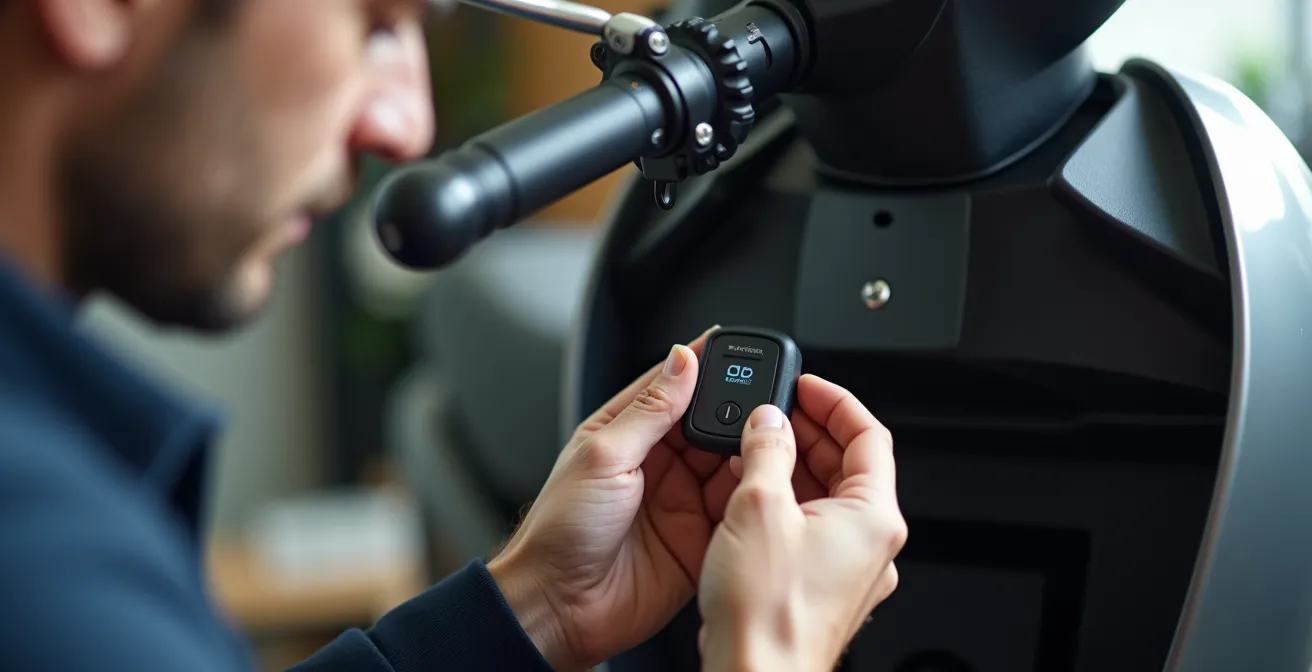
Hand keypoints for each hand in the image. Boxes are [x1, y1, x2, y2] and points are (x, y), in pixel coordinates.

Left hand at [487, 326, 736, 670]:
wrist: (557, 605)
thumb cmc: (560, 530)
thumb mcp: (604, 455)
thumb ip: (650, 409)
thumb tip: (682, 360)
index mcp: (628, 435)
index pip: (674, 388)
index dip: (705, 367)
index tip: (736, 350)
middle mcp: (659, 466)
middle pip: (711, 425)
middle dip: (738, 412)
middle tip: (763, 403)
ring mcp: (681, 503)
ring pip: (731, 465)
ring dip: (749, 452)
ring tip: (766, 442)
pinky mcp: (700, 540)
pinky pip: (737, 511)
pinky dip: (753, 496)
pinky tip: (763, 483)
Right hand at [697, 375, 906, 671]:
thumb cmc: (767, 613)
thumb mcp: (758, 506)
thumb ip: (767, 450)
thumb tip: (769, 420)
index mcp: (874, 516)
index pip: (869, 435)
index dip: (835, 401)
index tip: (805, 386)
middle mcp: (872, 545)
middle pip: (850, 465)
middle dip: (809, 432)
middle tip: (772, 411)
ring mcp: (851, 571)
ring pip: (828, 498)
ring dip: (793, 467)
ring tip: (751, 449)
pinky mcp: (824, 590)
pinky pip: (813, 530)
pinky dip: (786, 503)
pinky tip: (748, 497)